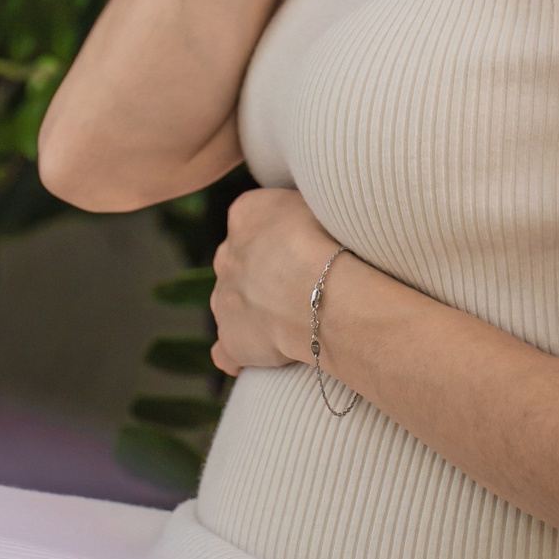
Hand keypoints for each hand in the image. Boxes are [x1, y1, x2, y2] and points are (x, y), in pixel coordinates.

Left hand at [210, 186, 336, 373]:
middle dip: (261, 273)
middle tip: (300, 286)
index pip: (251, 218)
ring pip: (229, 303)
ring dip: (251, 310)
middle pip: (238, 262)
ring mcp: (224, 300)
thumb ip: (299, 206)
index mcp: (246, 215)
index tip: (301, 247)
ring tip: (290, 320)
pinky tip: (257, 357)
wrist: (326, 293)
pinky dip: (237, 354)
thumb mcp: (318, 201)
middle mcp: (227, 255)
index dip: (277, 236)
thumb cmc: (333, 243)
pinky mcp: (231, 340)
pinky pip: (226, 351)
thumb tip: (306, 211)